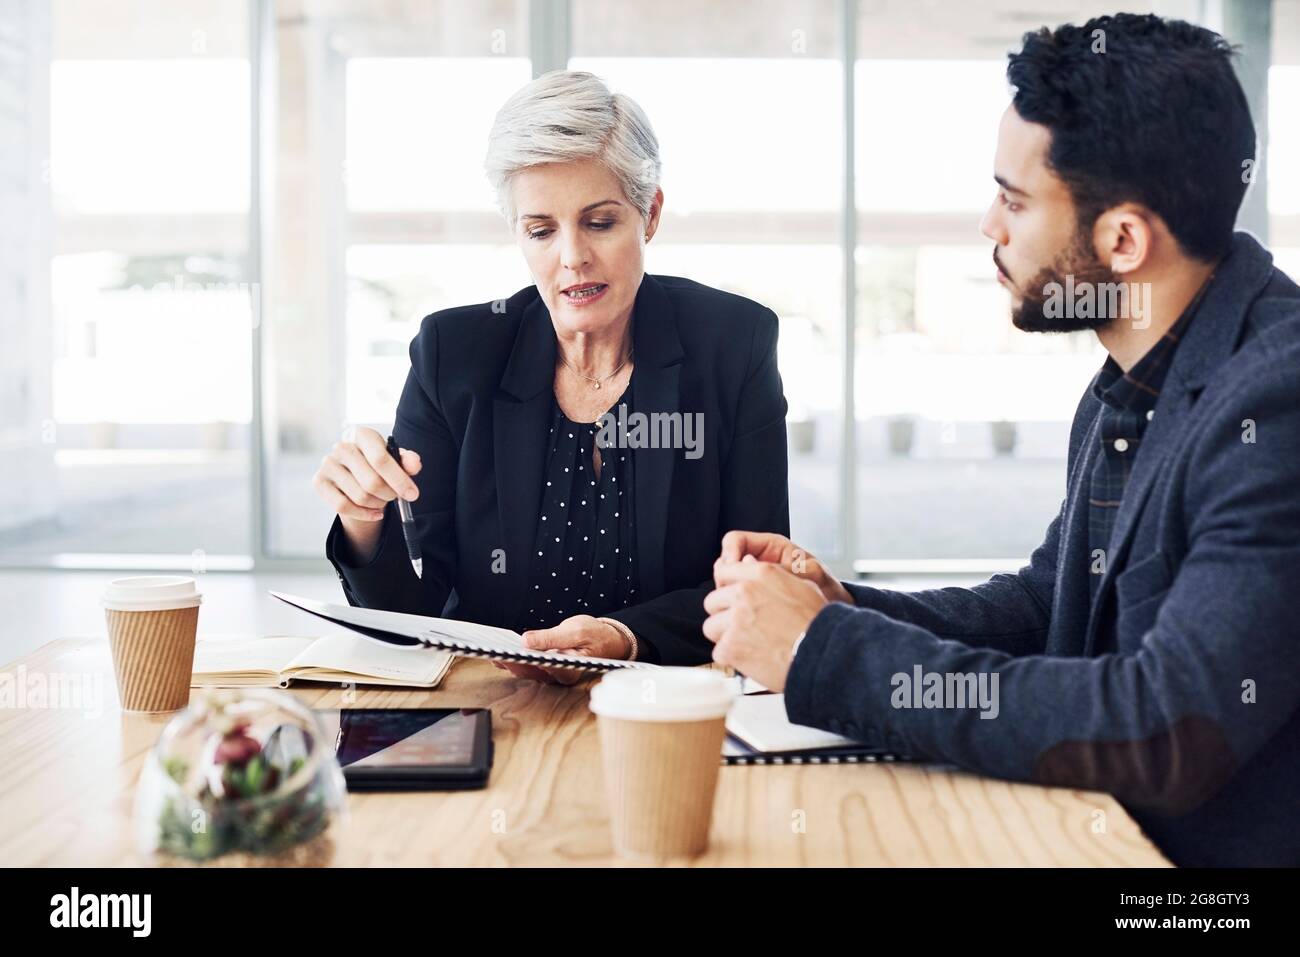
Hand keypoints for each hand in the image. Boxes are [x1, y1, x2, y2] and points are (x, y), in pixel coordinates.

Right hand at [313, 426, 421, 561]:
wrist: (354, 472)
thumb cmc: (378, 464)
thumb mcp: (395, 460)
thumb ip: (407, 462)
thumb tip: (415, 464)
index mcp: (362, 435)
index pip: (381, 459)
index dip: (399, 480)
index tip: (412, 494)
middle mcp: (342, 447)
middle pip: (372, 482)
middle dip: (389, 494)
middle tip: (395, 496)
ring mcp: (328, 464)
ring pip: (360, 496)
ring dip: (377, 504)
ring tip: (382, 500)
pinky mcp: (319, 482)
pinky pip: (343, 506)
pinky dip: (364, 514)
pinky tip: (375, 513)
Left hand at [492, 615, 631, 684]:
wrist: (607, 639)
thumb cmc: (595, 635)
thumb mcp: (576, 630)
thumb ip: (551, 637)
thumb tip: (526, 641)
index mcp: (571, 670)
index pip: (542, 668)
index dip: (523, 662)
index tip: (508, 655)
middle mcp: (560, 677)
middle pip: (531, 672)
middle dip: (511, 662)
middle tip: (494, 653)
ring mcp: (553, 674)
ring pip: (526, 671)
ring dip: (509, 662)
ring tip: (492, 651)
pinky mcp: (547, 668)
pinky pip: (527, 666)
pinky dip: (514, 659)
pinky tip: (500, 652)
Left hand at [703, 556, 827, 691]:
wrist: (823, 653)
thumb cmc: (817, 622)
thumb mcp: (801, 584)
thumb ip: (771, 573)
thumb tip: (748, 561)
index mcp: (760, 574)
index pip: (723, 571)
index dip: (726, 587)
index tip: (731, 599)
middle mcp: (744, 593)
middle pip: (712, 601)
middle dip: (723, 614)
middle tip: (742, 626)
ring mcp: (735, 620)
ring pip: (711, 627)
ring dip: (725, 636)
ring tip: (748, 643)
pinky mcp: (731, 646)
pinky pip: (719, 651)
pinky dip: (732, 658)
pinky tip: (751, 657)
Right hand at [716, 531, 851, 604]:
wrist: (832, 607)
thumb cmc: (825, 586)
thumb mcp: (810, 573)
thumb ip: (782, 568)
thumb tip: (751, 564)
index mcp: (771, 547)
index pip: (734, 541)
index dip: (728, 554)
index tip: (732, 569)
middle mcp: (758, 562)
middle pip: (725, 564)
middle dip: (726, 578)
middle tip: (735, 594)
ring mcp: (754, 581)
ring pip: (727, 584)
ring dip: (730, 595)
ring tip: (744, 608)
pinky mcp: (753, 600)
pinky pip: (735, 601)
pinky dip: (736, 608)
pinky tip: (747, 617)